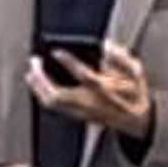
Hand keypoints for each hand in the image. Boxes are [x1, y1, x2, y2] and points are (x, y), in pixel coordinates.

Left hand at [26, 40, 153, 140]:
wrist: (135, 121)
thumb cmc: (133, 94)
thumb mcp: (136, 73)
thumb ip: (122, 58)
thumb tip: (106, 45)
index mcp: (106, 92)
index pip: (85, 77)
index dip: (70, 63)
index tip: (56, 51)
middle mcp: (90, 104)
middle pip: (58, 97)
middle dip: (42, 79)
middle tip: (34, 61)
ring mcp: (80, 112)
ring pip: (52, 104)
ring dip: (37, 87)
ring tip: (31, 71)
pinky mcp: (75, 116)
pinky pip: (53, 107)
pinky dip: (41, 94)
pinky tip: (37, 83)